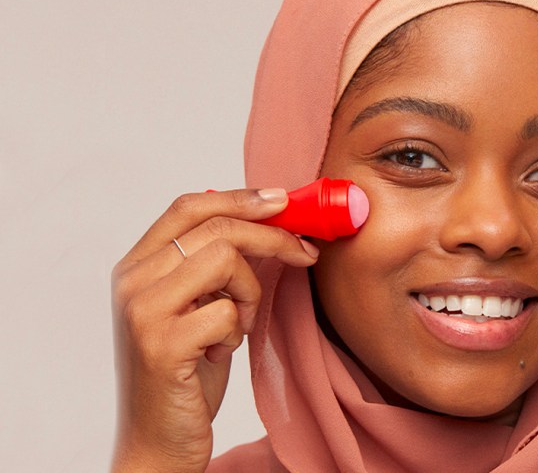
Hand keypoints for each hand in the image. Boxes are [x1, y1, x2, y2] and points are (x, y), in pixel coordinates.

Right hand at [110, 188, 318, 471]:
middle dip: (273, 236)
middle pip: (216, 227)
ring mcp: (143, 311)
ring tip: (241, 325)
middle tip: (306, 252)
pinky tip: (221, 353)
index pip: (189, 207)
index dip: (241, 197)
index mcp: (138, 266)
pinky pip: (227, 312)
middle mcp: (132, 281)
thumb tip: (269, 221)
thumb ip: (217, 266)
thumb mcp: (201, 308)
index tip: (284, 200)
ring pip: (224, 260)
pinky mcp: (161, 345)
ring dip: (251, 293)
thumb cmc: (187, 373)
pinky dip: (238, 331)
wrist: (159, 440)